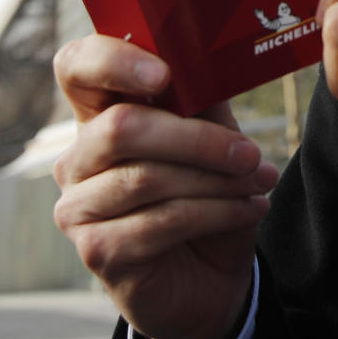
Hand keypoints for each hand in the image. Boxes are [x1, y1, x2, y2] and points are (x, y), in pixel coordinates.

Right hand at [53, 35, 277, 338]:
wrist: (211, 280)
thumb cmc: (206, 195)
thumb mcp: (211, 137)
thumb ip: (201, 99)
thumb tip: (211, 58)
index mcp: (99, 114)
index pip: (77, 67)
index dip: (112, 61)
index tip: (163, 73)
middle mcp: (77, 158)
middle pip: (122, 126)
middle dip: (196, 138)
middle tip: (250, 152)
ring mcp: (78, 207)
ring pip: (147, 177)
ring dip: (216, 180)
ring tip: (260, 181)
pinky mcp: (95, 250)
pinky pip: (159, 222)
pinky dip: (216, 212)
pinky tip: (249, 209)